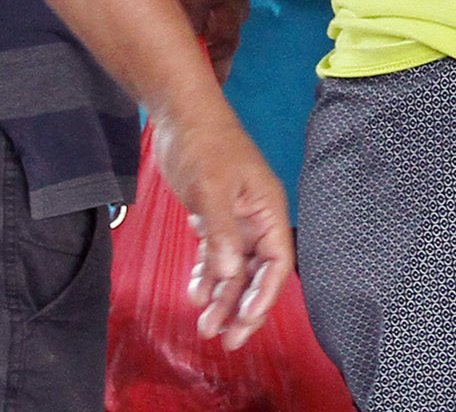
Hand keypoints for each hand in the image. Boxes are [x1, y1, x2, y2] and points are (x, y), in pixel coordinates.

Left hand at [148, 102, 292, 345]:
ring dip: (222, 297)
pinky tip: (196, 292)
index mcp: (267, 209)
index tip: (246, 321)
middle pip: (256, 272)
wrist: (179, 115)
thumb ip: (221, 232)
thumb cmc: (204, 144)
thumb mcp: (212, 187)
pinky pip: (216, 255)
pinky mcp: (214, 216)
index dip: (265, 294)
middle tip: (226, 340)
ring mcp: (234, 218)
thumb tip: (230, 275)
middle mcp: (255, 218)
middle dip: (242, 306)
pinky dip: (207, 275)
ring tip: (205, 326)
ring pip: (234, 268)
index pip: (276, 261)